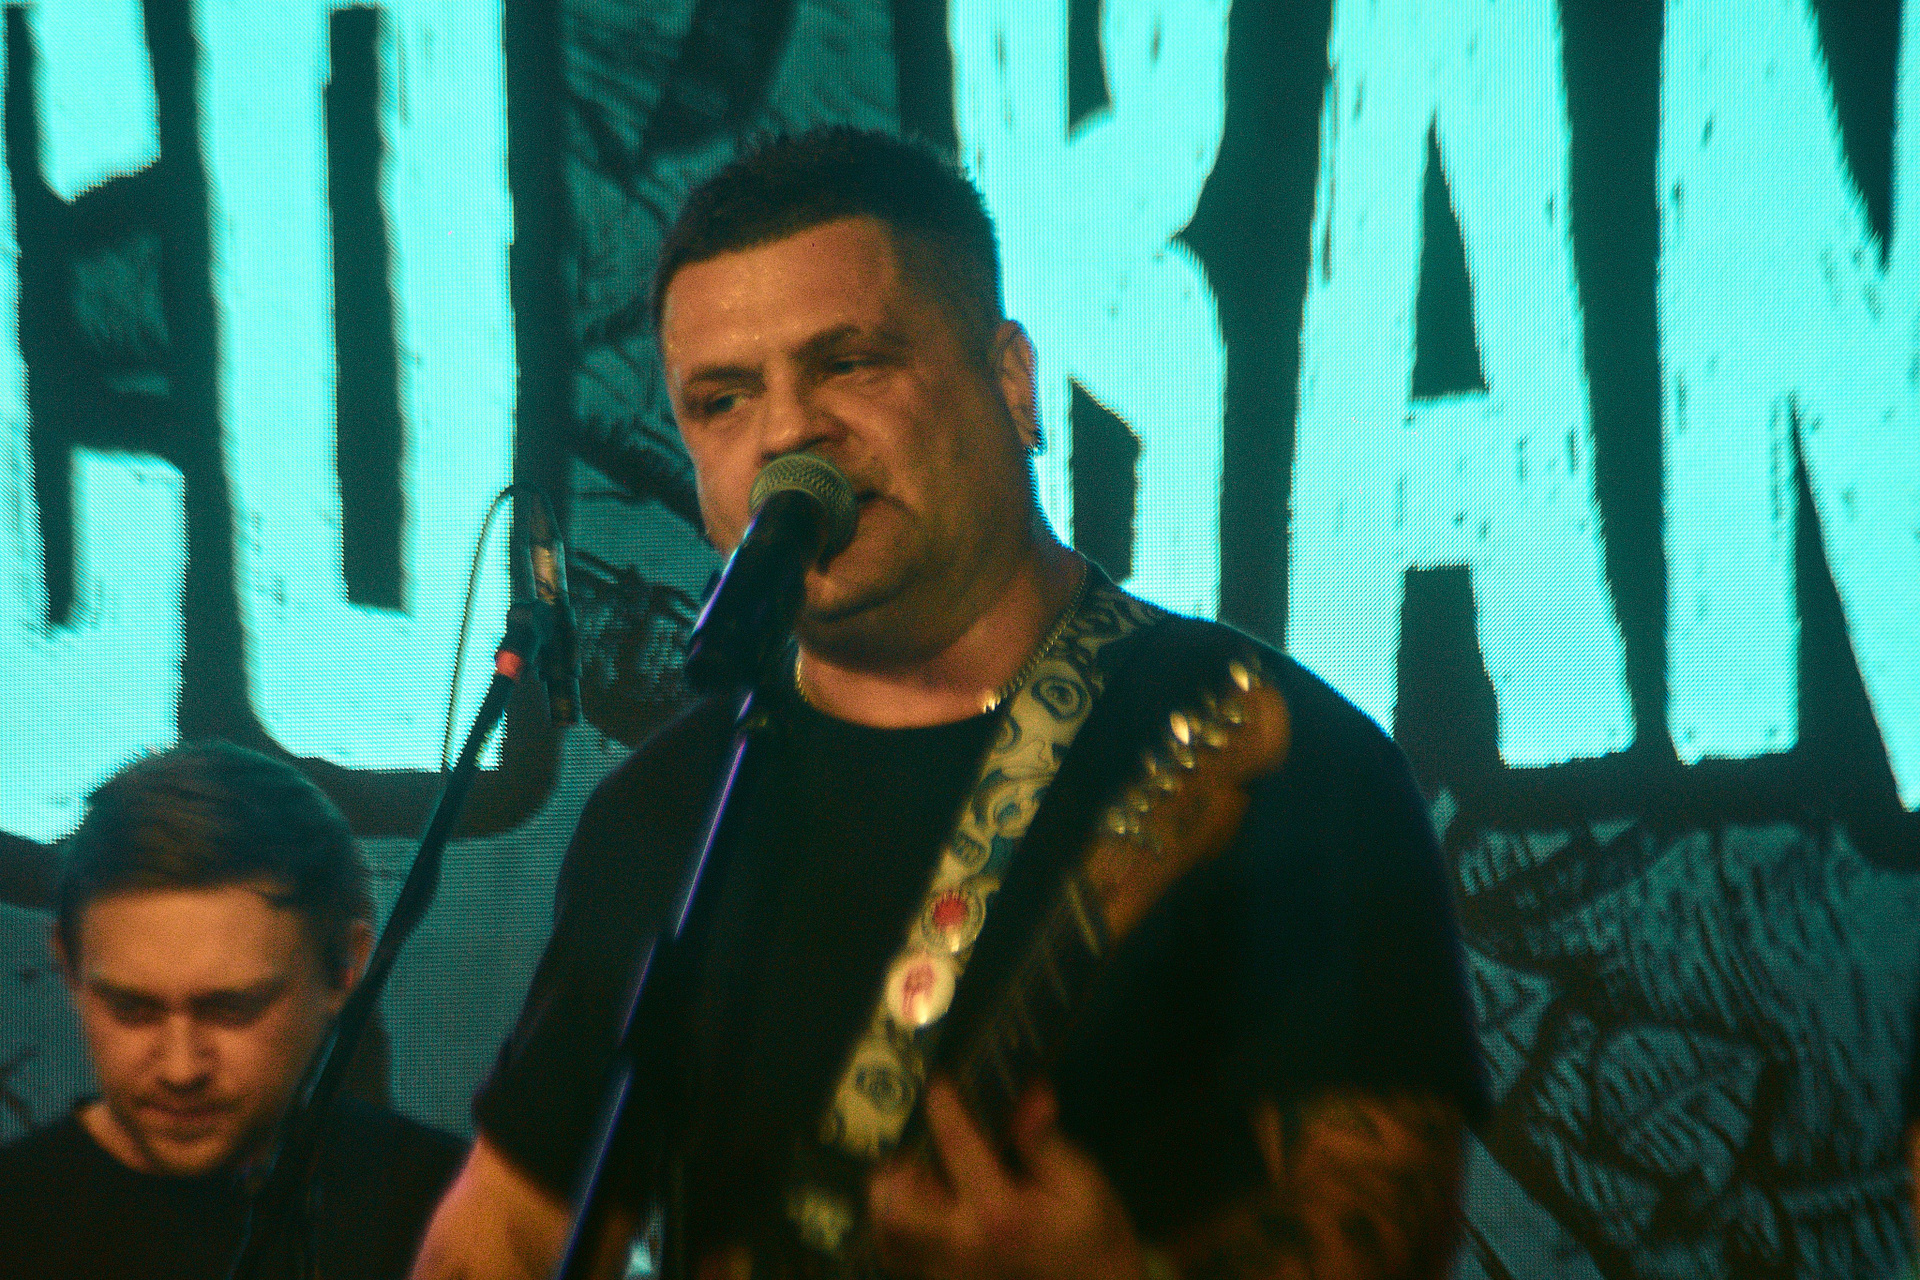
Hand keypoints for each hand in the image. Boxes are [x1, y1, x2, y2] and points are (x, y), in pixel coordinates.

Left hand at [867, 1079, 1146, 1279]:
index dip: (944, 1106)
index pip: (956, 1146)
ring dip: (892, 1196)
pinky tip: (925, 1205)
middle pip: (895, 1203)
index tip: (939, 1082)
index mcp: (997, 1212)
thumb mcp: (1081, 1181)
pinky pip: (902, 1252)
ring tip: (917, 1173)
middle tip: (917, 1144)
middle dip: (896, 1166)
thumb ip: (1044, 1141)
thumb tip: (1030, 1093)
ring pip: (889, 1231)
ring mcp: (946, 1269)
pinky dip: (900, 1225)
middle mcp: (959, 1244)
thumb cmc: (1091, 1232)